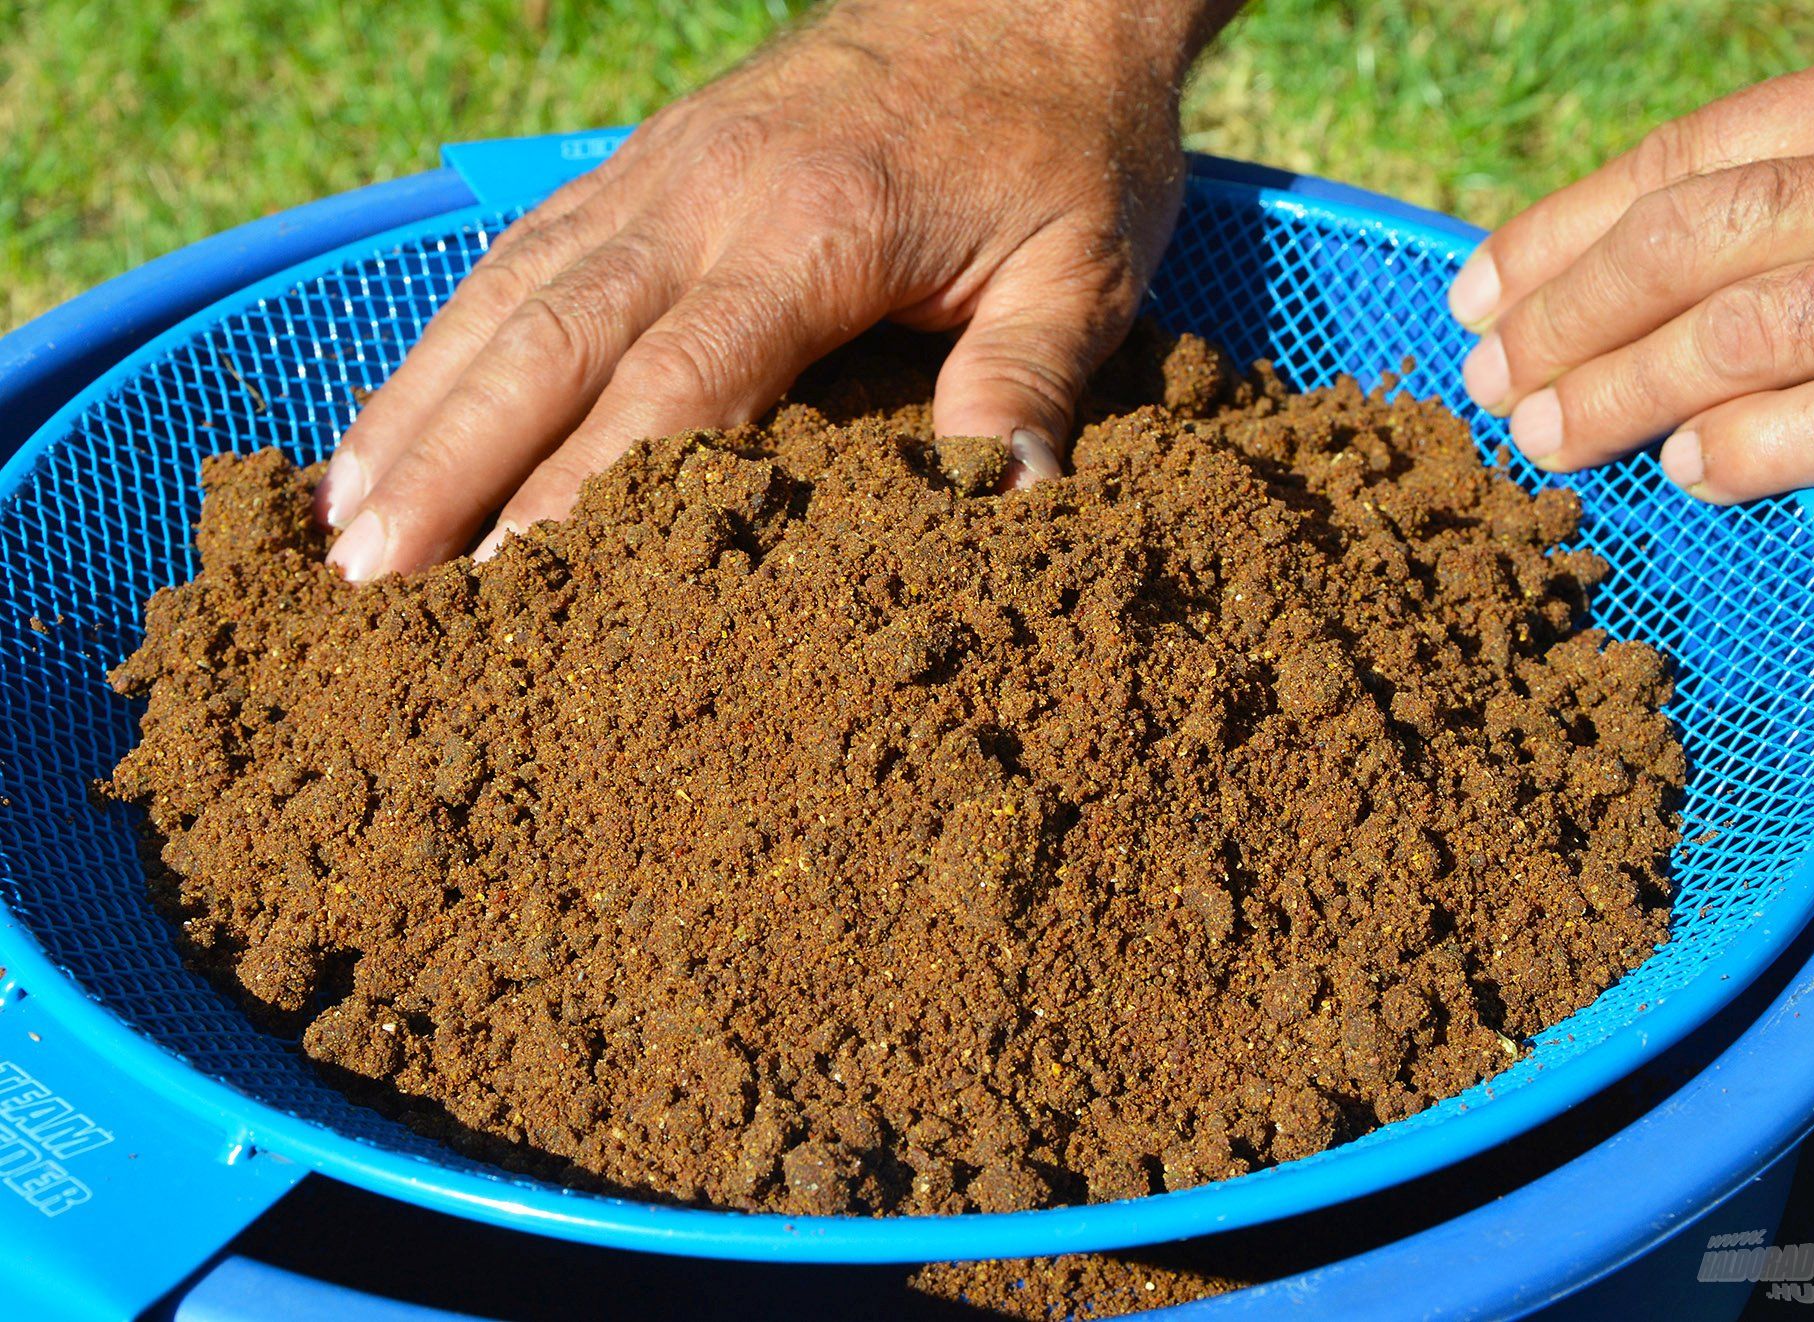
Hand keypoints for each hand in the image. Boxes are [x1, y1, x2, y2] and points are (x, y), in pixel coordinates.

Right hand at [318, 0, 1238, 580]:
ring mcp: (660, 169)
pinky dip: (448, 341)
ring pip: (506, 294)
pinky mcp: (646, 163)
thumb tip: (1006, 516)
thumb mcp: (1079, 268)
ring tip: (340, 522)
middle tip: (366, 586)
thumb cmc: (1057, 142)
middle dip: (449, 466)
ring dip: (418, 408)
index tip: (509, 593)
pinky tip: (400, 415)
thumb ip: (1027, 387)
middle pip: (545, 342)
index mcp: (808, 228)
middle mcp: (703, 193)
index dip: (581, 496)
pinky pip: (522, 253)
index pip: (669, 389)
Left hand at [1449, 19, 1813, 503]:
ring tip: (1543, 438)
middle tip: (1490, 382)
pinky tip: (1689, 469)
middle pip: (1680, 240)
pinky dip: (1756, 443)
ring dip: (1620, 390)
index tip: (1474, 299)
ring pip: (1737, 330)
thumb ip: (1801, 184)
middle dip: (1563, 318)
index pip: (1675, 161)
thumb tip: (1627, 281)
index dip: (1553, 237)